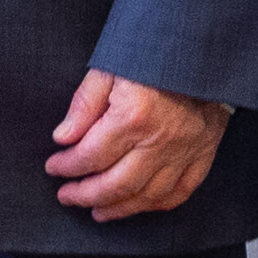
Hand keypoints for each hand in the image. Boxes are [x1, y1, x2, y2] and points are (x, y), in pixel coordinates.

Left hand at [46, 69, 226, 218]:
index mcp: (133, 116)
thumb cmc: (152, 54)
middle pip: (116, 184)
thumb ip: (83, 105)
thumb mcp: (109, 68)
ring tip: (97, 210)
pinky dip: (156, 204)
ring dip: (118, 208)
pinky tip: (138, 204)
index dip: (67, 166)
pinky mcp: (203, 153)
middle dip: (85, 195)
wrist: (201, 48)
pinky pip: (180, 192)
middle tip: (67, 196)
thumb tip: (63, 138)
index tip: (54, 167)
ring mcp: (185, 151)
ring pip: (147, 196)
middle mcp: (160, 140)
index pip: (91, 156)